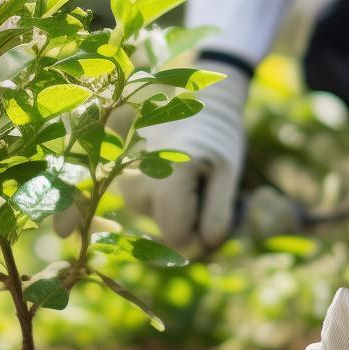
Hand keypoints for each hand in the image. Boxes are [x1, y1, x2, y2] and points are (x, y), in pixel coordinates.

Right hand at [120, 59, 249, 253]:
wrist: (197, 101)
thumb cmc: (218, 137)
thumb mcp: (229, 174)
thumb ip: (218, 215)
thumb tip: (200, 248)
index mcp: (168, 178)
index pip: (177, 237)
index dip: (200, 234)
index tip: (214, 213)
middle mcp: (137, 180)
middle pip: (164, 230)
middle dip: (187, 219)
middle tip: (202, 186)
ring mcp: (124, 178)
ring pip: (153, 216)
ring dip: (173, 207)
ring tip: (186, 175)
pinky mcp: (119, 176)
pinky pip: (143, 205)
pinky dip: (160, 198)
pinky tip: (169, 174)